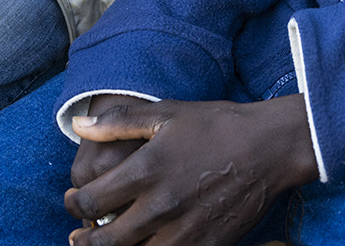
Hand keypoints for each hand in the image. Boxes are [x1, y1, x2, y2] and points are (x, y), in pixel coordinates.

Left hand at [64, 95, 319, 245]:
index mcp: (148, 170)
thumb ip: (118, 121)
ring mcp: (185, 232)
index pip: (91, 201)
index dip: (73, 204)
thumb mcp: (166, 112)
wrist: (270, 147)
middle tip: (78, 237)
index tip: (73, 200)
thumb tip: (77, 126)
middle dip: (84, 240)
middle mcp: (162, 206)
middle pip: (105, 242)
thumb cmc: (216, 125)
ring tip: (107, 245)